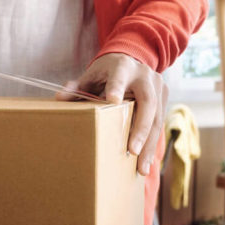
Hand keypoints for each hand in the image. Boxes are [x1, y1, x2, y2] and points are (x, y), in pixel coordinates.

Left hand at [58, 53, 167, 175]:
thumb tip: (60, 97)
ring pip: (157, 118)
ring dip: (149, 145)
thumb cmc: (108, 71)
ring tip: (142, 168)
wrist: (133, 57)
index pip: (120, 77)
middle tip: (133, 151)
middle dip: (141, 129)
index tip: (113, 99)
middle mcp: (144, 76)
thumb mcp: (92, 75)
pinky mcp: (163, 97)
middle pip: (147, 104)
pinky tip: (146, 162)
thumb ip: (77, 87)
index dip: (117, 87)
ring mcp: (157, 87)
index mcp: (123, 67)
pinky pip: (159, 124)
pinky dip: (152, 144)